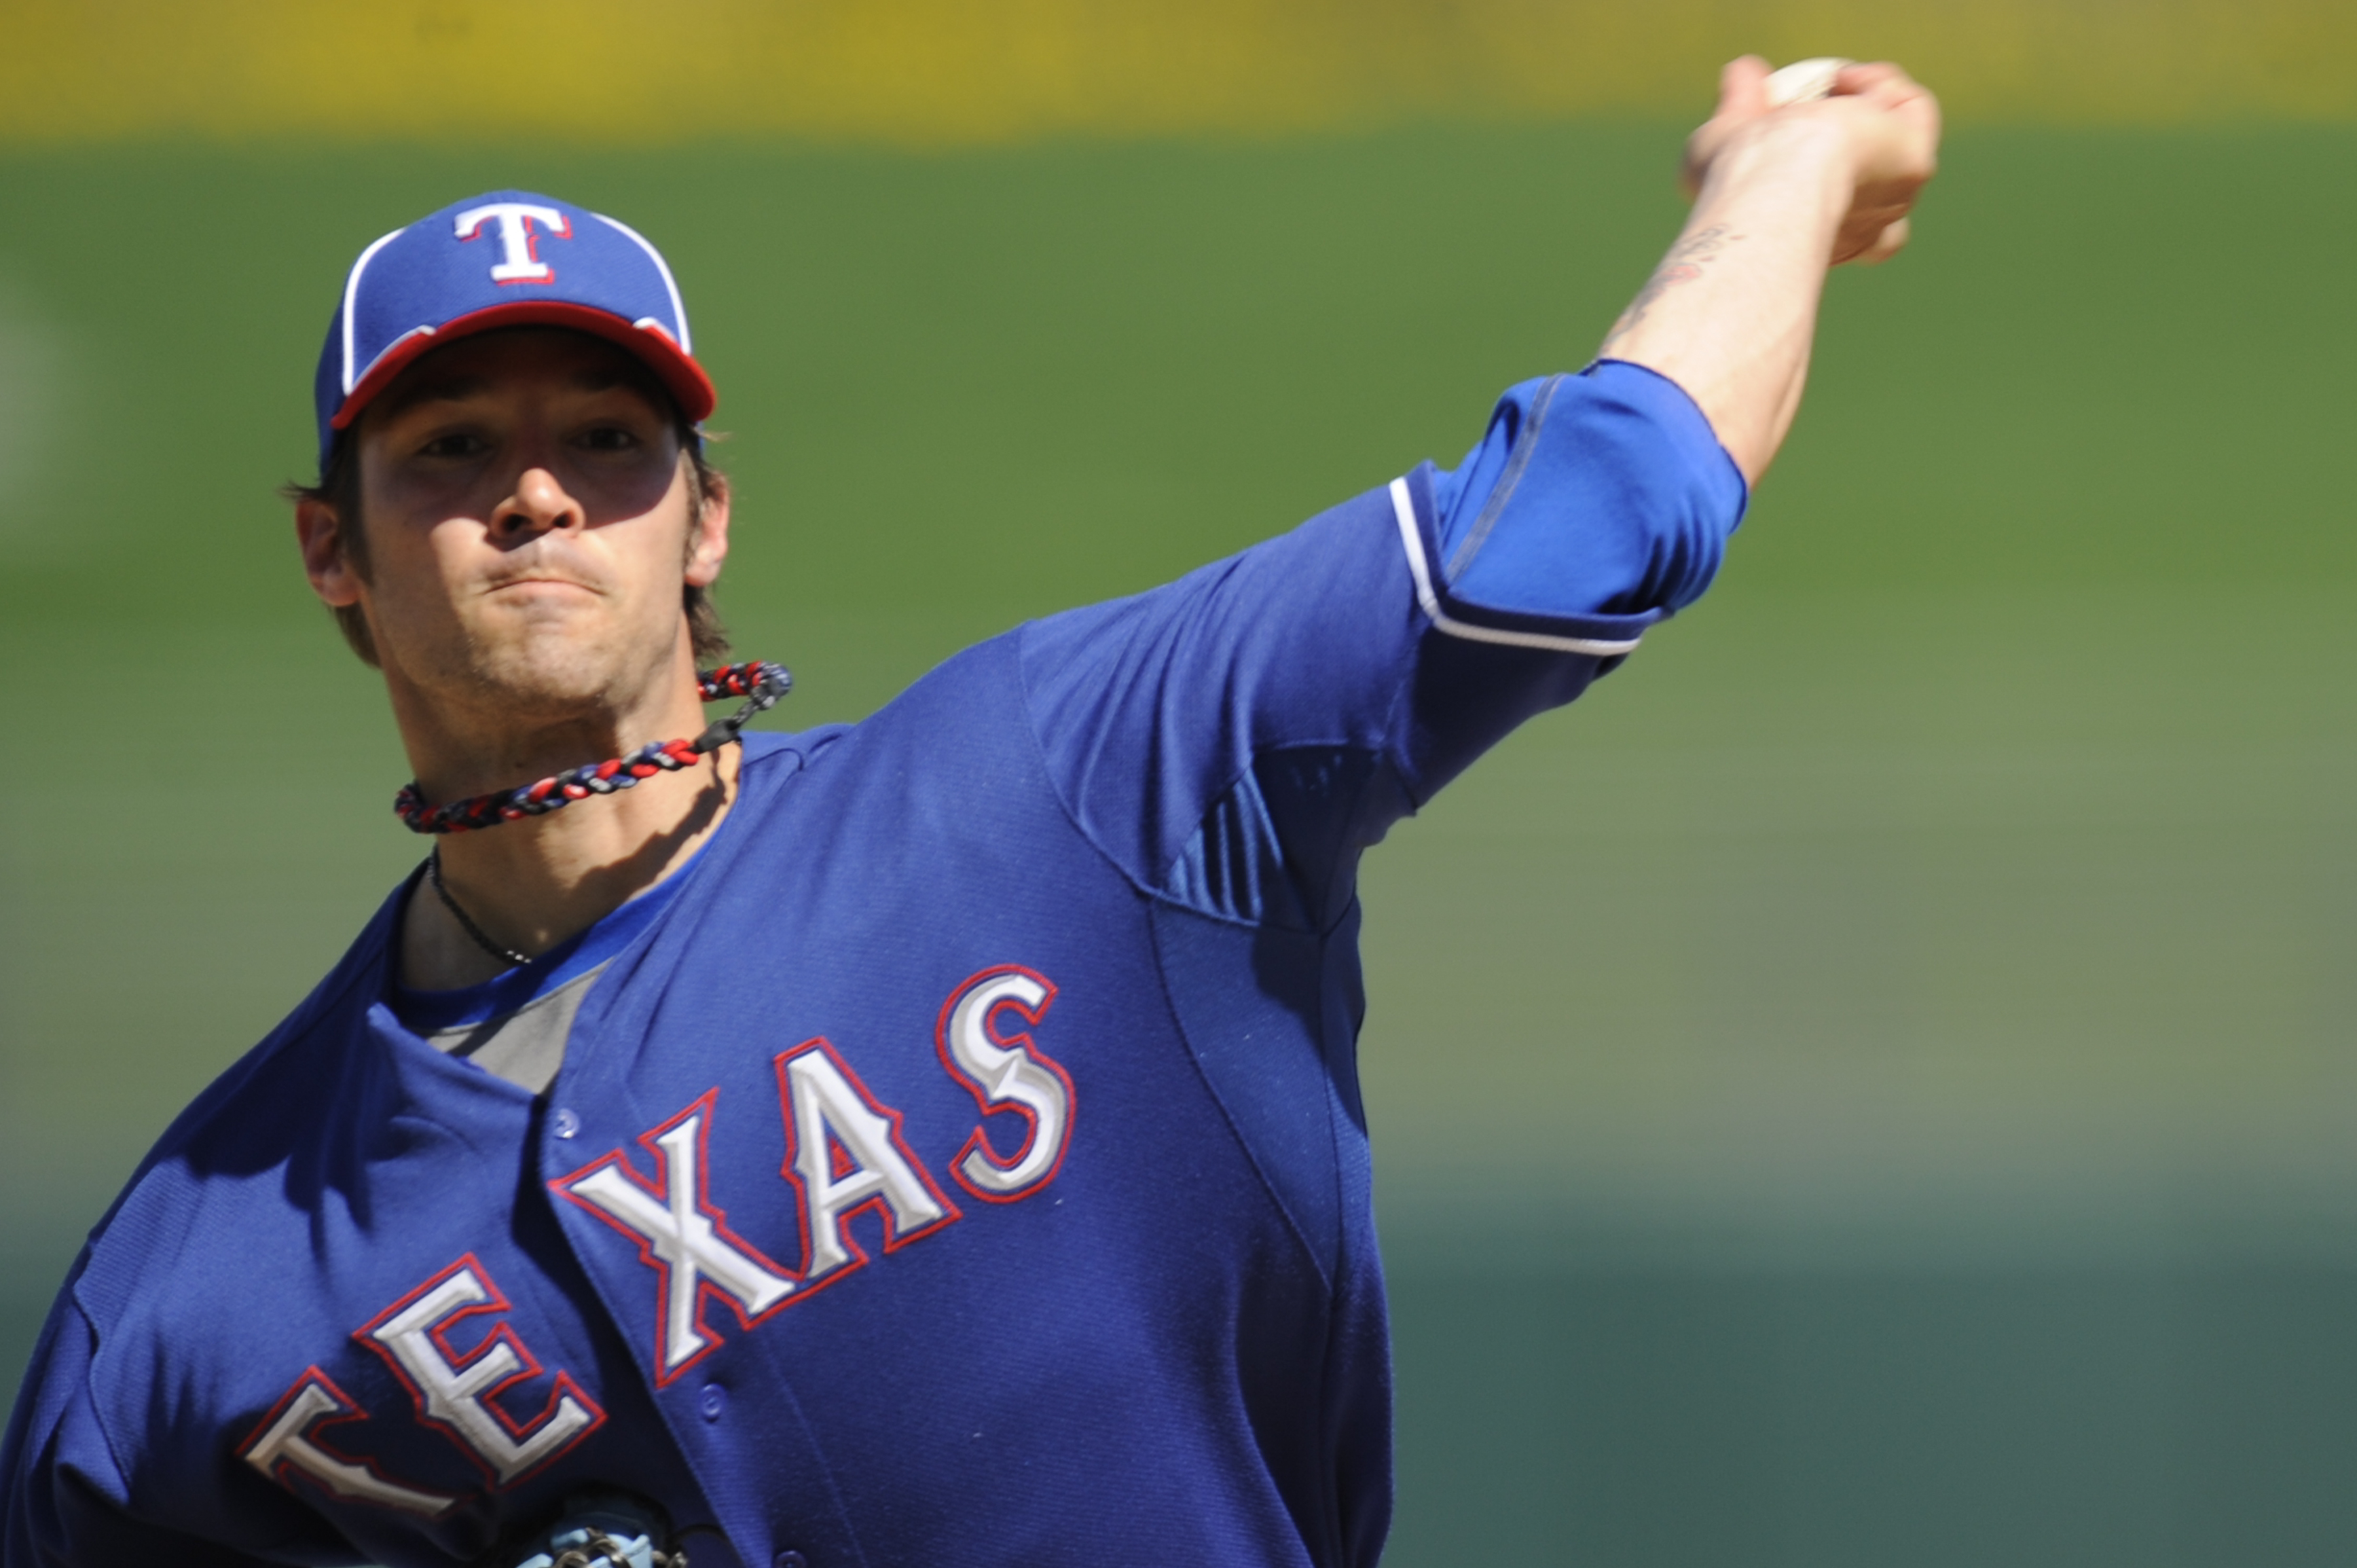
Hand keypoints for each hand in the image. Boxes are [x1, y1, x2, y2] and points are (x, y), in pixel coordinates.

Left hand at [1682, 56, 1940, 265]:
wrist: (1773, 181)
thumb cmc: (1737, 181)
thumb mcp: (1718, 141)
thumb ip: (1736, 108)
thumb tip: (1744, 72)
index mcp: (1822, 243)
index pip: (1853, 235)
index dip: (1835, 185)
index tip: (1803, 145)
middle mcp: (1865, 233)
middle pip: (1882, 186)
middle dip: (1860, 138)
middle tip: (1820, 110)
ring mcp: (1894, 200)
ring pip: (1902, 140)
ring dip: (1869, 101)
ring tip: (1832, 85)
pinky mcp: (1913, 164)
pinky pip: (1913, 110)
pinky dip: (1881, 84)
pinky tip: (1844, 79)